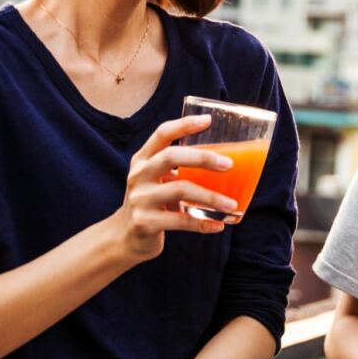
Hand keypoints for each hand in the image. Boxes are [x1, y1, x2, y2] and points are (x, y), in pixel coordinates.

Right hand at [110, 114, 233, 260]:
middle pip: (170, 157)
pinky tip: (219, 225)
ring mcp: (140, 199)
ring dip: (210, 197)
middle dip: (202, 158)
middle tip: (229, 164)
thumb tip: (224, 160)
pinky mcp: (145, 223)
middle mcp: (139, 175)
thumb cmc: (152, 202)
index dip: (184, 124)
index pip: (162, 133)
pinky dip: (203, 223)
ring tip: (231, 204)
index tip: (208, 120)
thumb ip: (178, 168)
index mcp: (143, 159)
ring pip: (179, 190)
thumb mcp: (157, 180)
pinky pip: (180, 221)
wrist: (126, 237)